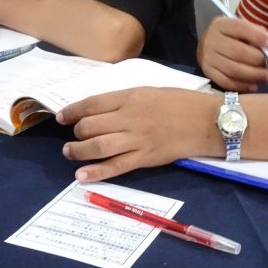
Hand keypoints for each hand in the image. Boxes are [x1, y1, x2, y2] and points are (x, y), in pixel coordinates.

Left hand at [56, 88, 222, 181]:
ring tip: (70, 153)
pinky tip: (82, 176)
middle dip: (76, 132)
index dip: (72, 111)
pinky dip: (96, 172)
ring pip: (98, 146)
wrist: (206, 121)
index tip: (61, 117)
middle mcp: (129, 117)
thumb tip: (100, 109)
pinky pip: (116, 166)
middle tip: (73, 137)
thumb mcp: (149, 91)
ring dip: (78, 151)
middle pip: (90, 126)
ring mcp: (137, 139)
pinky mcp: (145, 158)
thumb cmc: (181, 102)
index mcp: (130, 97)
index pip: (91, 104)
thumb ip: (125, 100)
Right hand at [198, 16, 267, 90]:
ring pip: (233, 70)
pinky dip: (242, 85)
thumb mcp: (241, 27)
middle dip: (258, 60)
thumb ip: (257, 32)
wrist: (208, 43)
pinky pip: (226, 82)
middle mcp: (212, 40)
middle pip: (237, 52)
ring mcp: (208, 57)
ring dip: (254, 76)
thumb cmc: (231, 36)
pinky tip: (254, 85)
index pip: (240, 28)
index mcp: (221, 25)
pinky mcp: (208, 72)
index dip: (258, 37)